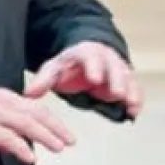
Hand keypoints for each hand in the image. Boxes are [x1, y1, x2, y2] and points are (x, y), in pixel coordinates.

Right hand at [0, 88, 75, 164]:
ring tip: (58, 148)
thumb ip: (2, 121)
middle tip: (71, 141)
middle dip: (56, 128)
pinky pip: (7, 138)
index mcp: (2, 96)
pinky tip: (31, 158)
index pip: (34, 106)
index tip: (64, 131)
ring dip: (45, 136)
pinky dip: (21, 147)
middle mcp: (0, 101)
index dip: (52, 119)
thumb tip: (18, 140)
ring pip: (27, 124)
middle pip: (36, 113)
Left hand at [24, 41, 142, 118]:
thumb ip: (43, 81)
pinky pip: (134, 87)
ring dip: (131, 91)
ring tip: (131, 105)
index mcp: (86, 52)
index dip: (94, 67)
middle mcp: (107, 57)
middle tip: (118, 94)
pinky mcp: (126, 80)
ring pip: (128, 77)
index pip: (91, 57)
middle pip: (114, 67)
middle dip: (117, 80)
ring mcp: (119, 68)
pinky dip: (136, 98)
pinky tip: (135, 111)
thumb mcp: (54, 69)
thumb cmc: (69, 65)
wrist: (87, 57)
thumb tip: (28, 94)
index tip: (95, 79)